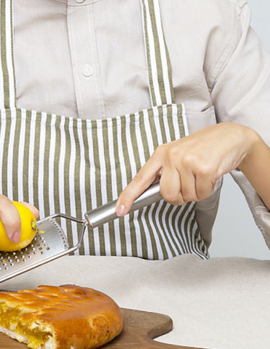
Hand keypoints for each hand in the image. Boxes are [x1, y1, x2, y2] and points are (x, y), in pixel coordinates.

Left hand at [116, 122, 258, 215]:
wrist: (228, 137)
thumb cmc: (202, 148)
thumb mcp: (178, 154)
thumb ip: (165, 171)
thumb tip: (155, 193)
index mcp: (161, 153)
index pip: (141, 178)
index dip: (128, 196)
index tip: (120, 211)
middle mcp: (171, 156)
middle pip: (167, 195)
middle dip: (179, 196)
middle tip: (189, 184)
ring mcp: (187, 161)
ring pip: (187, 196)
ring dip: (197, 192)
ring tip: (201, 175)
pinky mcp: (203, 168)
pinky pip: (202, 193)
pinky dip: (208, 189)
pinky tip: (210, 175)